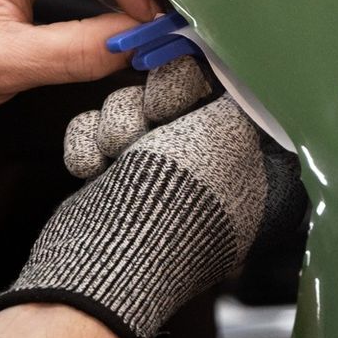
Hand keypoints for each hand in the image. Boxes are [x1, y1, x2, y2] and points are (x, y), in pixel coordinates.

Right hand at [0, 70, 308, 337]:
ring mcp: (154, 178)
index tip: (187, 77)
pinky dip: (88, 145)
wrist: (104, 261)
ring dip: (116, 122)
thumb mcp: (223, 134)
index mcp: (248, 172)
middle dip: (154, 101)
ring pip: (129, 109)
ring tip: (117, 152)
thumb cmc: (174, 208)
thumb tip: (227, 76)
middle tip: (154, 117)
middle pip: (173, 95)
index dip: (201, 80)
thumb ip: (231, 94)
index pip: (230, 99)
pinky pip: (95, 133)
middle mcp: (205, 174)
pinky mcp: (111, 182)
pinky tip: (93, 168)